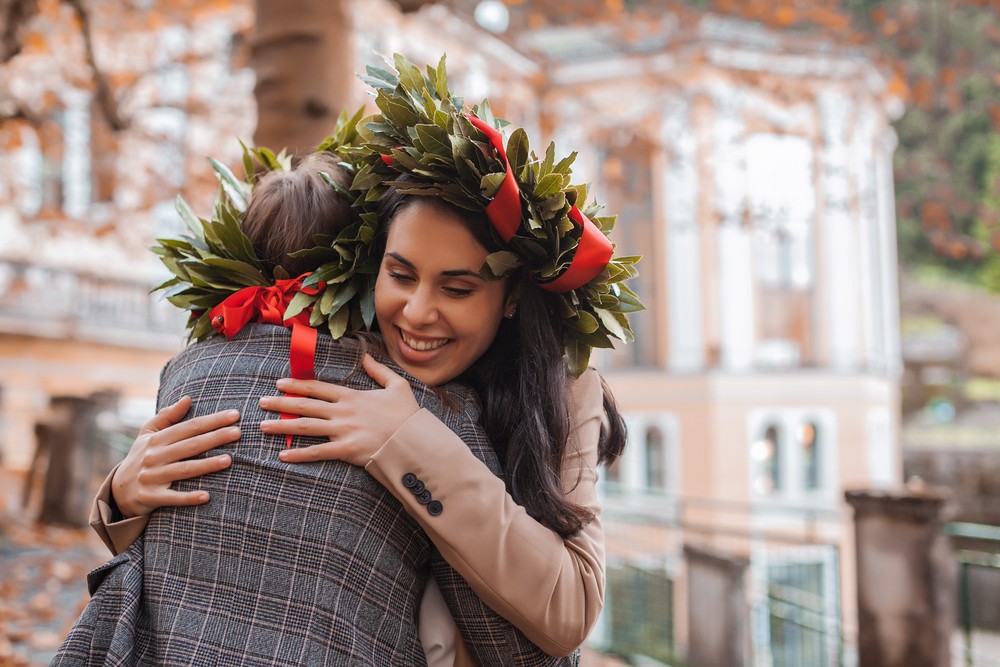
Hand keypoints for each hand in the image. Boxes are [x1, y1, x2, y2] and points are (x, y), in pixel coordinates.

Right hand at [112, 396, 239, 517]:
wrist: (117, 491)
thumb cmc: (140, 457)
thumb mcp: (147, 434)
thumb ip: (167, 417)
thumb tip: (187, 398)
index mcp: (157, 440)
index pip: (189, 427)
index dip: (212, 420)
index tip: (234, 415)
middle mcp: (154, 456)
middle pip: (190, 446)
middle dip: (215, 438)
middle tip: (238, 432)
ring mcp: (152, 477)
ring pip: (184, 470)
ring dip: (206, 465)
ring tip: (229, 460)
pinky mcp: (151, 497)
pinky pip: (172, 498)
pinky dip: (188, 498)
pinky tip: (206, 496)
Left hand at [261, 354, 419, 466]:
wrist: (415, 440)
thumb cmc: (407, 415)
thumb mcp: (397, 386)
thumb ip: (379, 370)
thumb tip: (365, 356)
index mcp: (352, 396)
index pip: (317, 388)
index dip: (297, 385)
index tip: (280, 384)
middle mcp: (342, 412)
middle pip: (305, 406)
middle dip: (280, 404)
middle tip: (261, 403)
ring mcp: (342, 431)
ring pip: (305, 427)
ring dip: (282, 426)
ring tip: (263, 426)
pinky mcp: (346, 450)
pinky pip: (317, 452)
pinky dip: (298, 455)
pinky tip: (282, 455)